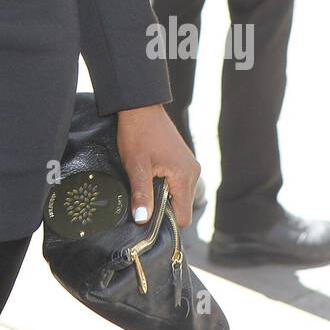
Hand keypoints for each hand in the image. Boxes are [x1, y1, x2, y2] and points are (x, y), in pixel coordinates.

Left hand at [116, 104, 199, 228]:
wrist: (140, 107)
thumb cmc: (138, 134)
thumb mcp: (136, 167)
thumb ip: (142, 195)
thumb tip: (143, 220)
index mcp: (185, 176)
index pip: (183, 217)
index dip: (166, 222)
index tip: (148, 218)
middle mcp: (193, 173)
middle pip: (183, 207)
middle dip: (164, 208)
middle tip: (143, 200)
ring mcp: (190, 165)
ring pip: (181, 195)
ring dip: (165, 195)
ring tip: (146, 185)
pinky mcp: (184, 160)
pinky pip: (179, 182)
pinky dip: (167, 185)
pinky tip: (151, 176)